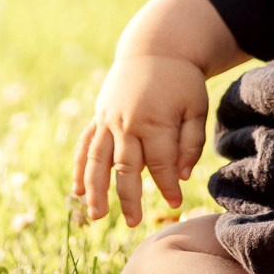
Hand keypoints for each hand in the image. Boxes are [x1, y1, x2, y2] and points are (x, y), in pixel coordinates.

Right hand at [74, 51, 209, 227]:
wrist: (154, 49)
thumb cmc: (181, 81)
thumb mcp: (196, 108)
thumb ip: (192, 143)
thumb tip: (184, 175)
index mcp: (154, 122)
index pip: (161, 165)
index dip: (168, 187)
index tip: (176, 204)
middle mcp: (127, 124)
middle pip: (126, 169)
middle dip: (129, 198)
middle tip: (134, 223)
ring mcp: (108, 121)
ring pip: (98, 161)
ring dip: (95, 190)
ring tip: (95, 216)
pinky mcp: (99, 117)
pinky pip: (85, 146)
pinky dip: (79, 168)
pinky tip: (76, 191)